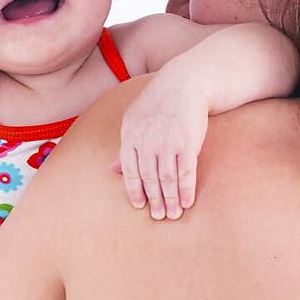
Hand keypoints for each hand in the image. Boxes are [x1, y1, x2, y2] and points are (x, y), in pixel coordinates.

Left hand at [112, 76, 208, 218]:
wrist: (185, 83)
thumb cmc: (159, 104)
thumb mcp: (135, 121)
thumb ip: (125, 148)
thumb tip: (112, 171)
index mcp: (130, 135)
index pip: (130, 171)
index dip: (135, 191)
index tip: (141, 206)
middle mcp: (147, 140)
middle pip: (149, 178)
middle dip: (154, 200)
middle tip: (158, 217)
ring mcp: (168, 141)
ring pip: (167, 178)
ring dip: (170, 200)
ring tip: (173, 214)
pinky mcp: (187, 142)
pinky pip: (186, 172)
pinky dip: (185, 190)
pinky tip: (186, 202)